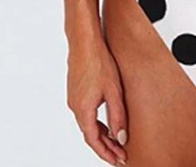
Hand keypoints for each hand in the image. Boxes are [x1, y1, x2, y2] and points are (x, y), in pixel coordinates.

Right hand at [66, 38, 128, 165]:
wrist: (84, 41)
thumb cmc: (98, 61)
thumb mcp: (114, 91)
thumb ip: (118, 116)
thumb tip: (121, 138)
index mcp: (83, 109)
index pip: (94, 140)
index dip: (106, 152)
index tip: (118, 159)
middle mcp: (75, 106)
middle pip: (90, 134)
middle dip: (105, 147)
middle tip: (120, 154)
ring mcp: (74, 98)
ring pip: (87, 124)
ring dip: (101, 135)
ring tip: (116, 141)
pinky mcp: (76, 91)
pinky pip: (86, 114)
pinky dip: (96, 123)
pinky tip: (107, 121)